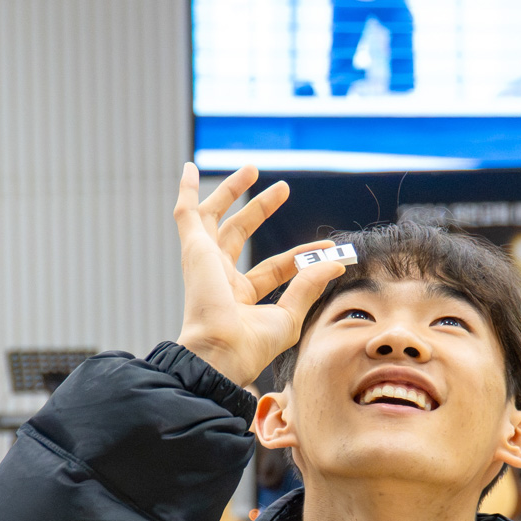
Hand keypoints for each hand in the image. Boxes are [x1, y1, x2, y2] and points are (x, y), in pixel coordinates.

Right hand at [173, 163, 343, 386]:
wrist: (223, 351)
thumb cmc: (251, 346)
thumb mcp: (289, 315)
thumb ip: (308, 286)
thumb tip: (334, 263)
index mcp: (240, 298)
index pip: (273, 268)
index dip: (299, 257)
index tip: (327, 248)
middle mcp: (220, 278)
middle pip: (240, 234)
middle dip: (261, 209)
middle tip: (282, 188)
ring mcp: (205, 262)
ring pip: (215, 218)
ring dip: (232, 192)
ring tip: (252, 169)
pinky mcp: (194, 249)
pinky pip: (187, 214)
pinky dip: (187, 191)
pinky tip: (189, 169)